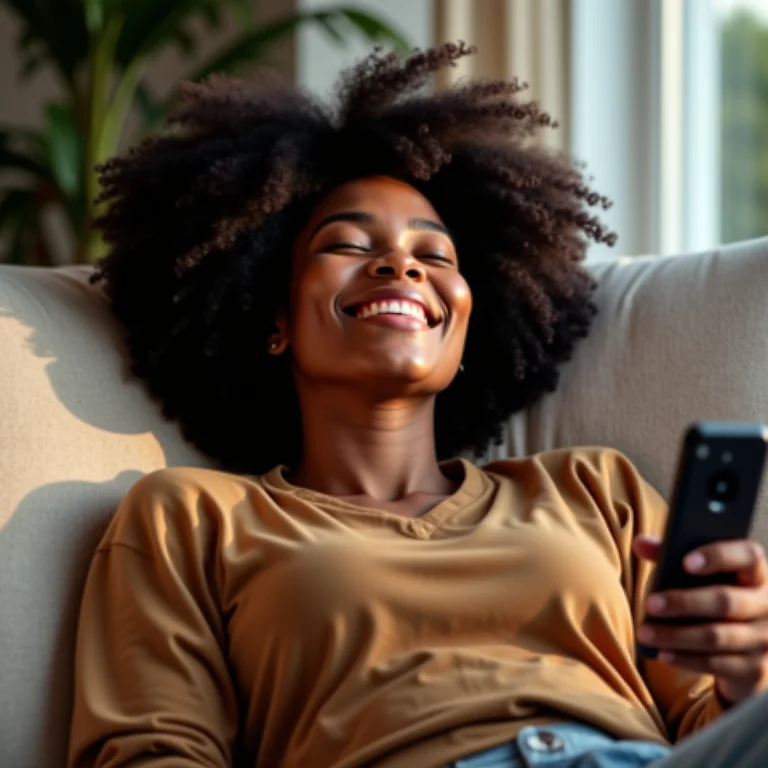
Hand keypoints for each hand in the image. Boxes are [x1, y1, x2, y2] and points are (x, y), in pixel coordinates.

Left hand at [633, 534, 767, 704]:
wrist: (745, 649)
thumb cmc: (714, 597)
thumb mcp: (700, 576)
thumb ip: (672, 556)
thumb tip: (640, 543)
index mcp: (756, 573)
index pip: (747, 556)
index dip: (718, 557)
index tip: (686, 562)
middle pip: (726, 601)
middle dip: (683, 602)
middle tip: (650, 604)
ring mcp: (765, 640)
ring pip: (717, 637)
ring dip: (676, 635)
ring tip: (645, 632)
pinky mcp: (756, 670)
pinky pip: (717, 665)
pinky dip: (686, 659)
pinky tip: (663, 654)